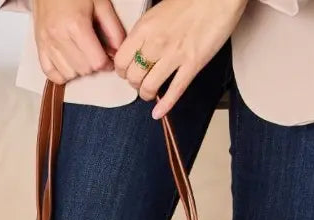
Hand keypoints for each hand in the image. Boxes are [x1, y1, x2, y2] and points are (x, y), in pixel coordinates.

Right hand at [33, 0, 126, 83]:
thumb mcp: (100, 3)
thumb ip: (113, 29)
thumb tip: (118, 52)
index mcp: (76, 25)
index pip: (96, 62)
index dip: (107, 64)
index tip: (109, 59)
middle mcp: (59, 36)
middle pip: (83, 70)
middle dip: (93, 65)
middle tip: (96, 54)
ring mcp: (47, 42)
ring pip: (68, 74)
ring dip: (78, 70)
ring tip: (82, 56)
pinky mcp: (39, 45)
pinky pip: (50, 73)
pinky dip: (61, 73)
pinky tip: (69, 64)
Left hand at [114, 0, 247, 118]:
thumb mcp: (158, 12)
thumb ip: (146, 32)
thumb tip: (138, 49)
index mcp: (145, 27)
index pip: (121, 60)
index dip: (122, 70)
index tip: (127, 71)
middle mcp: (156, 43)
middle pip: (133, 77)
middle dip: (135, 83)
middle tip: (140, 81)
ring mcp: (174, 55)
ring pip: (149, 87)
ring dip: (146, 94)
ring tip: (150, 92)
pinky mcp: (193, 64)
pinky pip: (174, 91)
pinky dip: (164, 106)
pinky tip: (158, 113)